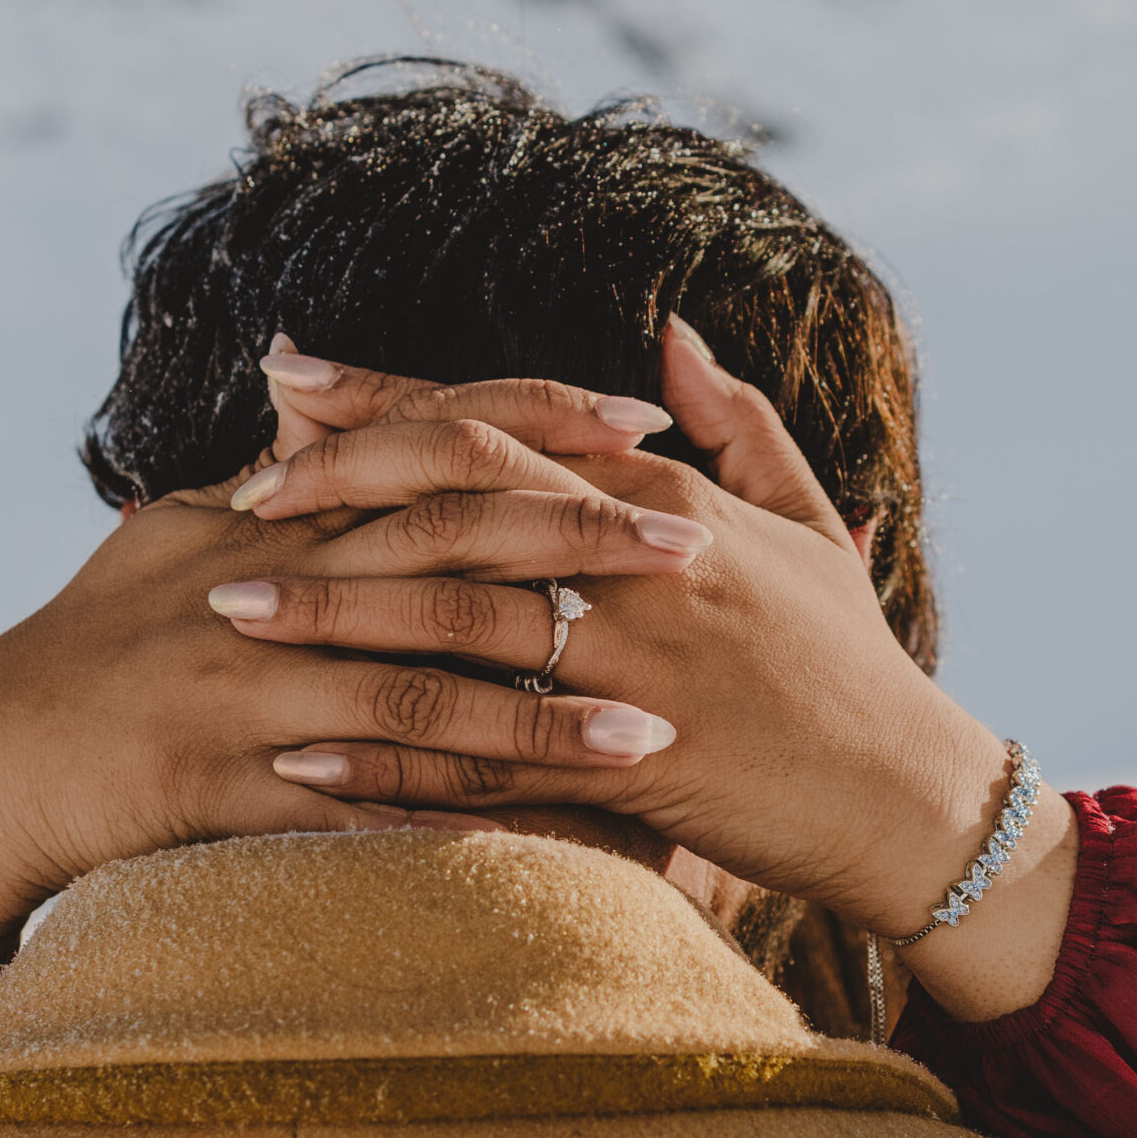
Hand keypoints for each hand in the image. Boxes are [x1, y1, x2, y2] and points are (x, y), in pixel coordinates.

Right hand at [0, 378, 706, 1047]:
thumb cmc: (91, 644)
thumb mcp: (174, 534)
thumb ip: (266, 476)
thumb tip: (321, 396)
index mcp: (265, 516)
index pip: (424, 444)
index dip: (539, 424)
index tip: (652, 425)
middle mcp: (262, 588)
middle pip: (443, 553)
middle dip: (577, 552)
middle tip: (698, 554)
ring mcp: (243, 692)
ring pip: (416, 696)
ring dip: (542, 718)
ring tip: (656, 734)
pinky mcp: (224, 791)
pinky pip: (355, 817)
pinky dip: (452, 833)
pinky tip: (544, 854)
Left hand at [223, 320, 1076, 1018]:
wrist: (906, 800)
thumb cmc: (849, 664)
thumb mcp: (807, 522)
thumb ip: (739, 423)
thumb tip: (674, 337)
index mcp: (666, 497)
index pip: (501, 424)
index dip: (387, 399)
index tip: (287, 378)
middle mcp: (642, 563)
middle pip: (459, 502)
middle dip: (335, 492)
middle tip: (233, 501)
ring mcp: (633, 666)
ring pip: (455, 625)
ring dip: (334, 616)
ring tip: (230, 614)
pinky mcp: (626, 768)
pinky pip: (481, 761)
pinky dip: (387, 761)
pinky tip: (300, 758)